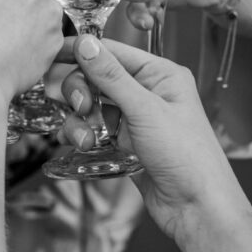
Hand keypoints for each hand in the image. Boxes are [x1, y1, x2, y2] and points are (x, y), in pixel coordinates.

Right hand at [55, 36, 238, 248]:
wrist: (196, 208)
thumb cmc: (188, 157)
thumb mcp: (145, 110)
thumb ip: (111, 76)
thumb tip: (86, 44)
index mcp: (160, 74)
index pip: (114, 52)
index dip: (83, 52)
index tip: (54, 54)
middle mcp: (147, 92)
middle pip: (97, 78)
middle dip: (81, 92)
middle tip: (80, 107)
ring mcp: (134, 119)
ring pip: (91, 105)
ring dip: (80, 119)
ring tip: (85, 138)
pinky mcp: (124, 143)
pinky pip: (94, 129)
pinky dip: (83, 135)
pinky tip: (84, 146)